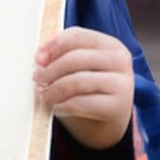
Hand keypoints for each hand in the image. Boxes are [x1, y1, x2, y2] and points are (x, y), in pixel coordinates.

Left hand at [33, 27, 133, 149]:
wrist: (106, 124)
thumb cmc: (88, 92)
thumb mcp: (78, 69)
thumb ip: (62, 56)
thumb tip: (41, 57)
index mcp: (110, 45)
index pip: (78, 36)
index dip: (54, 45)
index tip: (38, 58)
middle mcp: (120, 61)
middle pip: (76, 57)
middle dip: (51, 70)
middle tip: (37, 80)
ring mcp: (122, 84)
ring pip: (78, 80)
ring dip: (55, 89)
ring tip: (45, 96)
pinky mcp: (117, 107)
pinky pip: (82, 103)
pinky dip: (64, 105)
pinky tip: (58, 108)